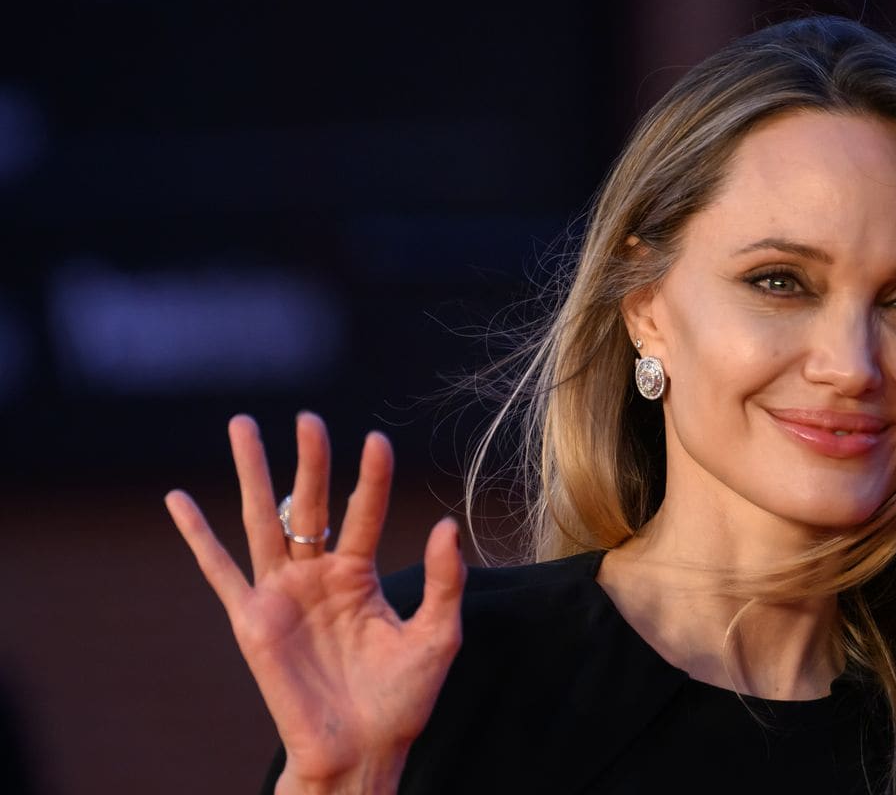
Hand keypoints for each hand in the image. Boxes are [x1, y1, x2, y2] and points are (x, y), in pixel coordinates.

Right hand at [165, 412, 464, 793]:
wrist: (361, 750)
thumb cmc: (402, 699)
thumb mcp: (436, 635)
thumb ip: (442, 581)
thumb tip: (447, 524)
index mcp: (359, 574)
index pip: (363, 511)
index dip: (370, 478)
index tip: (377, 440)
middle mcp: (317, 576)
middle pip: (310, 503)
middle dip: (309, 460)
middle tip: (309, 417)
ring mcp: (282, 594)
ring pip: (263, 521)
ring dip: (252, 473)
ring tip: (243, 425)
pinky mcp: (252, 621)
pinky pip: (220, 571)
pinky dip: (197, 536)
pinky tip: (177, 499)